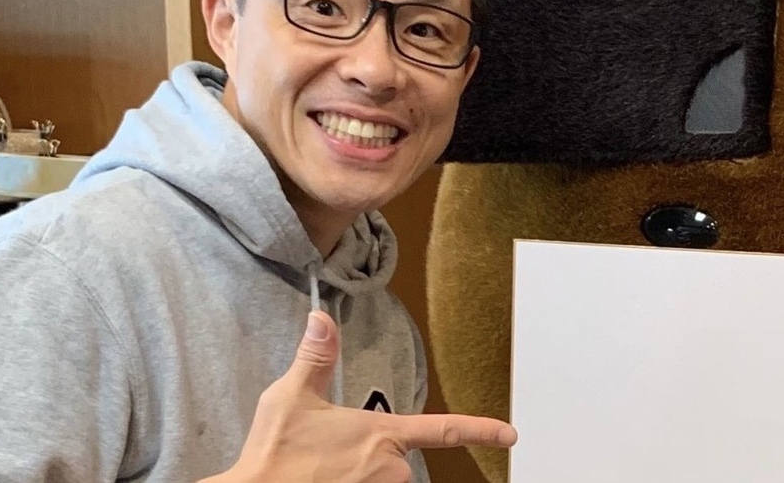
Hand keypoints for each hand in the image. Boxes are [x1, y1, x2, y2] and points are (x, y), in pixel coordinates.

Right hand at [209, 310, 516, 482]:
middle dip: (370, 454)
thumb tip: (321, 318)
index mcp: (380, 434)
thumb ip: (315, 358)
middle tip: (326, 456)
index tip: (509, 434)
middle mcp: (389, 469)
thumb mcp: (291, 396)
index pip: (443, 429)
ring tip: (320, 472)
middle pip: (397, 458)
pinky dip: (355, 482)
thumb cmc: (274, 455)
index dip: (480, 430)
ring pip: (383, 480)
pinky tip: (326, 480)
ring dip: (360, 475)